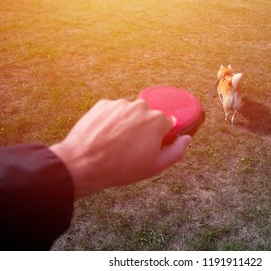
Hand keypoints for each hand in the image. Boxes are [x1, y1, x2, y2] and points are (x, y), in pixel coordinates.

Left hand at [50, 99, 190, 198]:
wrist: (84, 164)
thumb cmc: (122, 168)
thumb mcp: (156, 166)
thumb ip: (176, 151)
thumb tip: (186, 139)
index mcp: (157, 120)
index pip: (165, 124)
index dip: (158, 137)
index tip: (148, 148)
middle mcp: (140, 106)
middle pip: (147, 116)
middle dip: (143, 129)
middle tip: (131, 148)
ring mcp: (120, 104)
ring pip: (130, 113)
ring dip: (127, 124)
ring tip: (115, 143)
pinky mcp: (102, 104)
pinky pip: (113, 111)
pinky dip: (111, 121)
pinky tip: (105, 137)